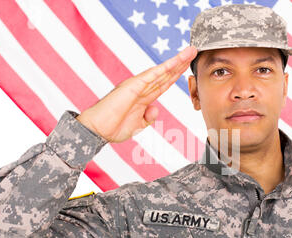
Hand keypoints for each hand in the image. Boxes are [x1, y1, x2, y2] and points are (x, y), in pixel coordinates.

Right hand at [76, 46, 196, 142]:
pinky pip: (151, 76)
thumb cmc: (113, 127)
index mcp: (143, 96)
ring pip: (161, 71)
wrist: (97, 130)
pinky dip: (163, 69)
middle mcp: (141, 88)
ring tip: (190, 51)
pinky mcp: (132, 86)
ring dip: (176, 61)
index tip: (188, 66)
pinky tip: (174, 62)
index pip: (164, 82)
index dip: (177, 74)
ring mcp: (137, 85)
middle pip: (166, 73)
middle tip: (194, 51)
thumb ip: (148, 117)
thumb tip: (155, 109)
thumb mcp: (138, 125)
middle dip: (181, 63)